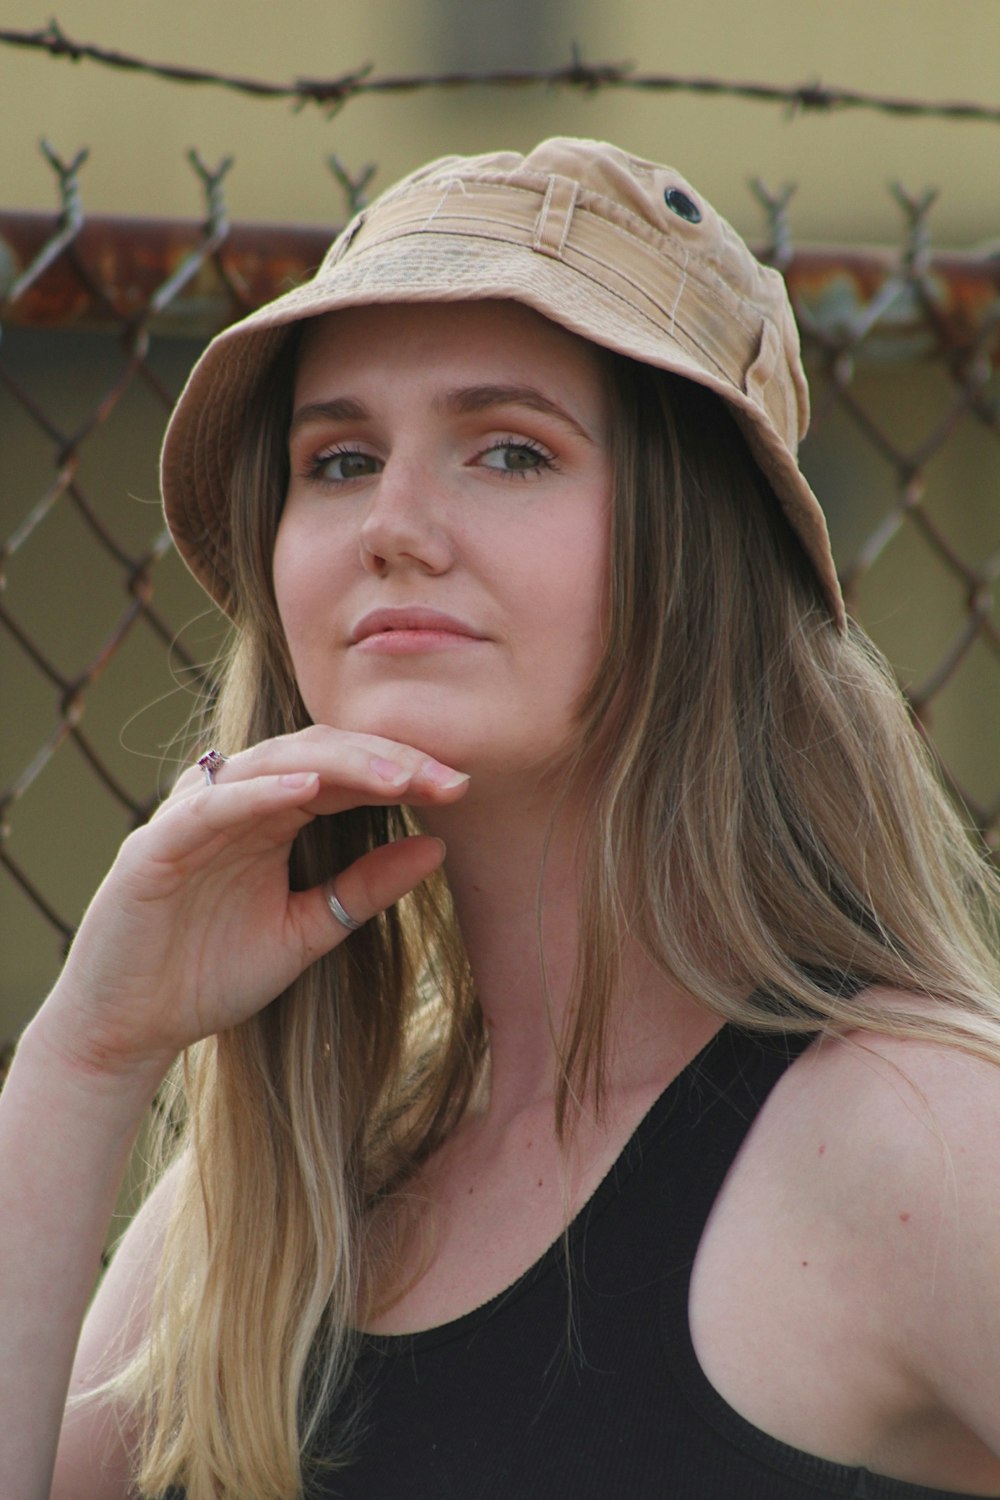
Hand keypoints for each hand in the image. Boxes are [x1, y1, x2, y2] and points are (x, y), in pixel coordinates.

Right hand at [36, 727, 467, 1085]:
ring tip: (399, 774)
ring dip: (339, 764)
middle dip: (388, 760)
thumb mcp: (308, 930)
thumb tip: (438, 848)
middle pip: (320, 753)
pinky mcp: (156, 845)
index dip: (406, 772)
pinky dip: (258, 793)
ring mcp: (193, 816)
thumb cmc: (210, 974)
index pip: (347, 773)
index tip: (464, 787)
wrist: (128, 1028)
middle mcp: (236, 802)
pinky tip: (307, 790)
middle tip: (449, 776)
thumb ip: (365, 889)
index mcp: (274, 815)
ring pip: (272, 764)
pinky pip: (211, 806)